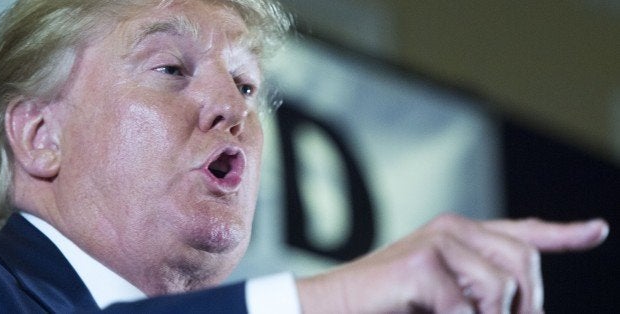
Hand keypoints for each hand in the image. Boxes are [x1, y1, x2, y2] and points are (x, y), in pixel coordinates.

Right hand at [296, 214, 608, 313]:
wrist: (334, 307)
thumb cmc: (390, 306)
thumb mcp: (448, 298)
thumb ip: (481, 292)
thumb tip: (524, 305)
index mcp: (460, 235)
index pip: (520, 231)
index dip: (564, 233)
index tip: (598, 230)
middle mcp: (453, 228)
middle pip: (524, 263)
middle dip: (524, 305)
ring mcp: (437, 240)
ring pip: (501, 288)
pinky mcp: (423, 262)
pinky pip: (466, 309)